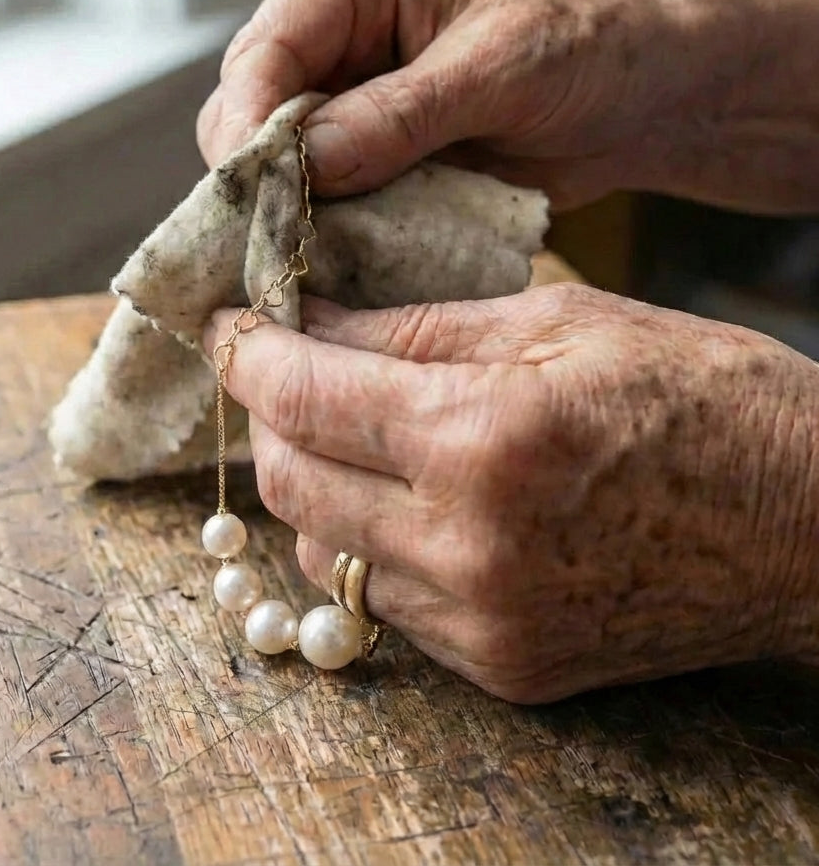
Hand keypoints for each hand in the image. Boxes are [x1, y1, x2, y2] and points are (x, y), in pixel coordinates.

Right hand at [198, 0, 818, 212]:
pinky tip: (334, 257)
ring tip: (303, 255)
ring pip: (276, 161)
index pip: (266, 47)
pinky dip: (326, 230)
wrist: (635, 97)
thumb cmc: (584, 46)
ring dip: (289, 209)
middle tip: (273, 238)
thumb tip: (308, 163)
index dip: (248, 121)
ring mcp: (346, 98)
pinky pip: (321, 197)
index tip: (248, 188)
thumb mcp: (498, 69)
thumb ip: (401, 114)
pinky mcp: (366, 153)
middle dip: (258, 174)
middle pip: (251, 108)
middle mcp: (336, 34)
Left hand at [205, 286, 818, 701]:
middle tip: (286, 370)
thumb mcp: (559, 323)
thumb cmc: (702, 398)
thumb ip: (416, 329)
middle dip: (268, 417)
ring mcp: (482, 621)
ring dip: (313, 486)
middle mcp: (467, 545)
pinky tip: (404, 499)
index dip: (249, 353)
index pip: (304, 395)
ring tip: (349, 433)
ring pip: (323, 553)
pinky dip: (368, 544)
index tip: (229, 324)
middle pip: (289, 484)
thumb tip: (308, 323)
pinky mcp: (502, 666)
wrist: (809, 525)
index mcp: (483, 438)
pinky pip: (383, 605)